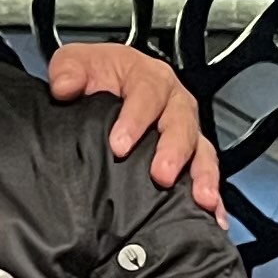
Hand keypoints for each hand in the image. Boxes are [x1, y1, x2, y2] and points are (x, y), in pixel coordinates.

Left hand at [42, 43, 219, 222]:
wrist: (101, 87)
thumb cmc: (96, 75)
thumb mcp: (76, 63)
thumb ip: (68, 70)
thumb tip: (64, 86)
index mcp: (148, 77)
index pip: (148, 94)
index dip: (136, 119)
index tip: (119, 145)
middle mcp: (173, 102)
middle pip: (181, 124)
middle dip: (174, 151)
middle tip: (161, 175)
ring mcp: (184, 130)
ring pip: (201, 150)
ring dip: (202, 175)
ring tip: (201, 199)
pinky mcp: (188, 156)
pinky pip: (204, 173)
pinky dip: (211, 194)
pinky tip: (212, 214)